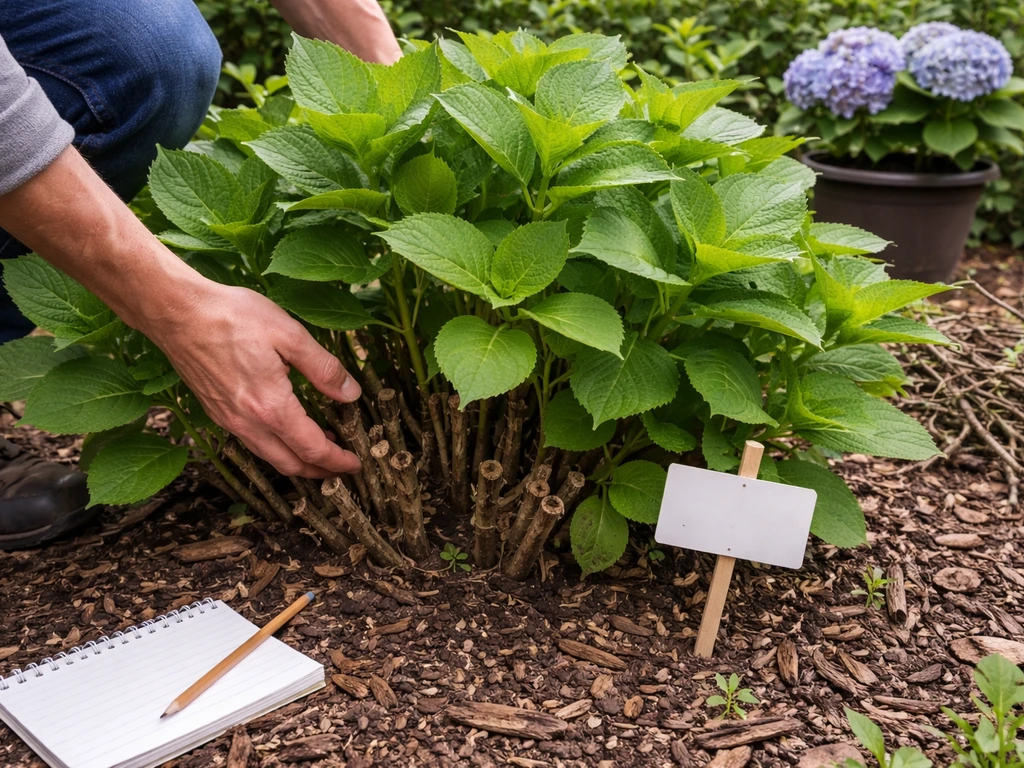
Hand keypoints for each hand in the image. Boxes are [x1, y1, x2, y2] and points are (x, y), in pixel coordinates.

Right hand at [149, 280, 362, 478]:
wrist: (176, 312)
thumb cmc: (232, 317)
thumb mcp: (289, 334)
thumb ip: (324, 368)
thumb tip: (351, 394)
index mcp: (271, 407)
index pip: (312, 448)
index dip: (337, 461)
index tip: (356, 464)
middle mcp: (247, 422)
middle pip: (290, 464)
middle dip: (319, 471)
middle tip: (341, 469)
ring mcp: (228, 420)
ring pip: (268, 456)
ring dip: (296, 461)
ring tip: (318, 453)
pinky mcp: (216, 411)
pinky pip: (251, 442)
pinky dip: (274, 448)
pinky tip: (284, 432)